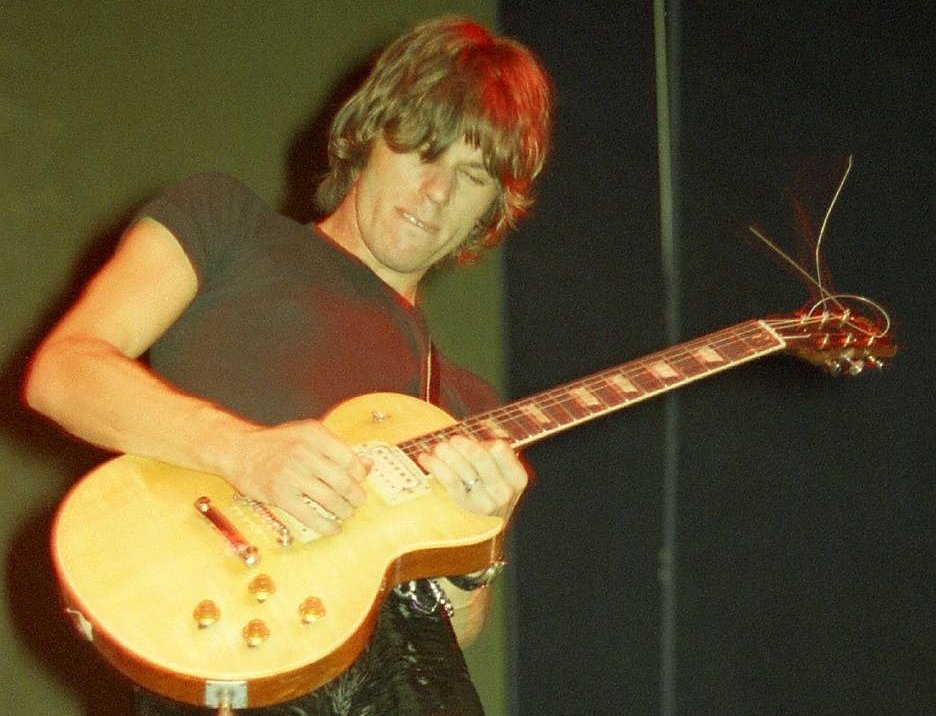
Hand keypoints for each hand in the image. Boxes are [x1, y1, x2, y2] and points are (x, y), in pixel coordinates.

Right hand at [227, 419, 369, 533]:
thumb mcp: (306, 434)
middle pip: (343, 482)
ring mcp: (291, 475)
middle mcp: (304, 453)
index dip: (359, 475)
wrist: (238, 449)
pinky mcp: (280, 495)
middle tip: (357, 502)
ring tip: (345, 514)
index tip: (359, 482)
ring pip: (330, 500)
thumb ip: (335, 448)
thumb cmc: (276, 443)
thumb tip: (367, 466)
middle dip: (355, 497)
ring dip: (343, 511)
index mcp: (314, 434)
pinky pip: (310, 515)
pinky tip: (332, 528)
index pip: (349, 459)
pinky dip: (326, 525)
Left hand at [417, 436, 527, 518]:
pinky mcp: (464, 509)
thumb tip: (485, 425)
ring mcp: (485, 503)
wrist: (481, 527)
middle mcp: (504, 492)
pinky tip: (425, 458)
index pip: (500, 450)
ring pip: (463, 468)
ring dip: (446, 453)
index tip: (473, 440)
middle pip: (481, 457)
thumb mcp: (498, 470)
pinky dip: (436, 466)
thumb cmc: (486, 488)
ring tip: (437, 447)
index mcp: (517, 478)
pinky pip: (449, 481)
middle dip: (464, 445)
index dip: (483, 442)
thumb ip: (493, 448)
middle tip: (453, 439)